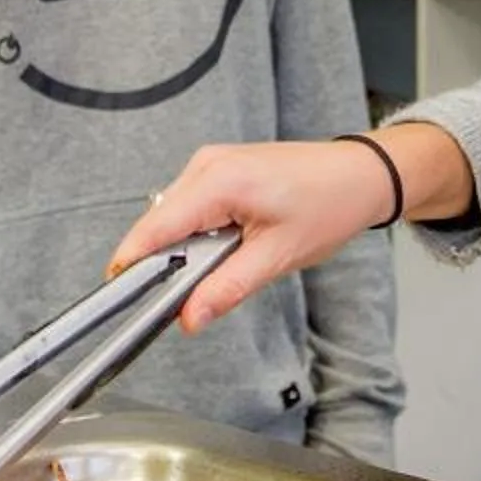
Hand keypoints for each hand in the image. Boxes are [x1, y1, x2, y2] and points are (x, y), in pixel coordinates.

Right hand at [107, 141, 402, 332]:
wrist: (360, 175)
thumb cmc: (329, 205)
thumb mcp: (276, 257)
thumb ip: (226, 289)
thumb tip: (189, 317)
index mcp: (219, 181)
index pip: (155, 227)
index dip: (132, 262)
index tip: (120, 293)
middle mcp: (208, 164)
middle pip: (159, 222)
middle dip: (165, 261)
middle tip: (188, 295)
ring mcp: (212, 163)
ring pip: (173, 216)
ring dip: (185, 247)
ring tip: (223, 262)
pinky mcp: (219, 169)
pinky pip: (190, 205)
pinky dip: (198, 231)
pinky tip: (226, 245)